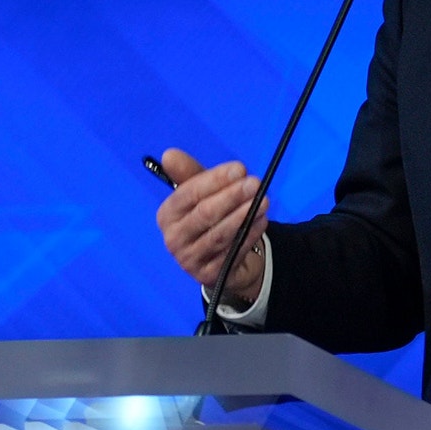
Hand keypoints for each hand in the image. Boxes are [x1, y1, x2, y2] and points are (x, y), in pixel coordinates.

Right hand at [156, 147, 267, 305]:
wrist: (217, 260)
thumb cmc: (207, 218)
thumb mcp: (198, 194)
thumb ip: (188, 173)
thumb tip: (170, 154)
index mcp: (167, 214)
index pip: (189, 194)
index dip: (215, 180)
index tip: (240, 168)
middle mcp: (173, 238)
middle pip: (204, 214)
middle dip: (232, 196)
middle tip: (255, 183)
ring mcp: (189, 259)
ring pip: (220, 234)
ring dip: (244, 215)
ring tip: (264, 201)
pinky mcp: (208, 275)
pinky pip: (232, 252)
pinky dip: (249, 234)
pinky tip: (261, 220)